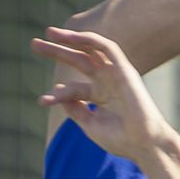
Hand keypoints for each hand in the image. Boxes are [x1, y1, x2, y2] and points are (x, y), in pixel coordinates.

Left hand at [31, 27, 177, 161]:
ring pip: (91, 50)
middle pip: (80, 61)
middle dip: (57, 52)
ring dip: (71, 39)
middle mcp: (109, 83)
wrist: (145, 145)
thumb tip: (58, 93)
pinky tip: (72, 37)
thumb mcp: (90, 125)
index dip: (56, 94)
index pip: (74, 88)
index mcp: (102, 97)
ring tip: (49, 33)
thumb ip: (75, 109)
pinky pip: (107, 47)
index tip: (43, 101)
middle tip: (34, 44)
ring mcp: (117, 75)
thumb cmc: (122, 140)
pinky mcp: (126, 70)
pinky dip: (90, 40)